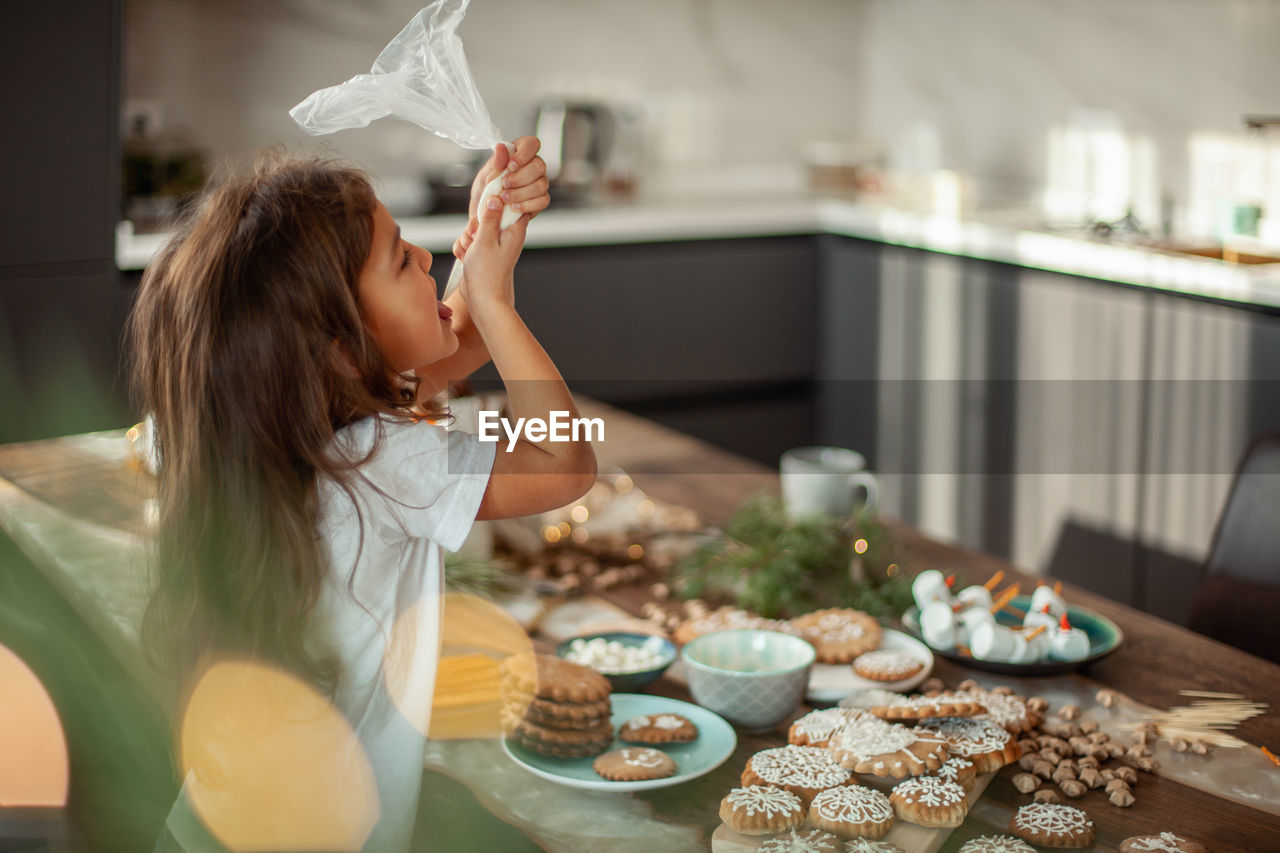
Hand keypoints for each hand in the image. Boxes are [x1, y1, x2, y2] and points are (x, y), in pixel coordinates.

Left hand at [455, 137, 547, 260]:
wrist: (486, 215)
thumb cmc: (485, 191)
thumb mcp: (484, 175)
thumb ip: (495, 162)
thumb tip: (502, 147)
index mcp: (519, 153)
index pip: (532, 144)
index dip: (524, 154)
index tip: (510, 166)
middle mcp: (533, 166)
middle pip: (540, 165)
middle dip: (520, 178)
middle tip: (504, 185)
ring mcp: (540, 183)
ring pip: (541, 184)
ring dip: (521, 193)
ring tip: (505, 198)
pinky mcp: (541, 200)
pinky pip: (543, 201)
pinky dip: (527, 205)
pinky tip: (514, 208)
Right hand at [458, 195, 528, 311]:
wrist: (482, 298)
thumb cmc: (486, 273)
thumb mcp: (486, 240)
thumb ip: (490, 217)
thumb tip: (495, 197)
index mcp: (514, 231)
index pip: (512, 203)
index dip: (498, 200)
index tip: (486, 208)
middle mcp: (507, 235)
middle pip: (490, 213)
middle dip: (477, 222)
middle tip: (475, 236)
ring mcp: (495, 243)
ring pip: (477, 226)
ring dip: (468, 236)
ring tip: (471, 249)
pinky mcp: (484, 250)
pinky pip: (472, 239)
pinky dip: (466, 245)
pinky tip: (466, 255)